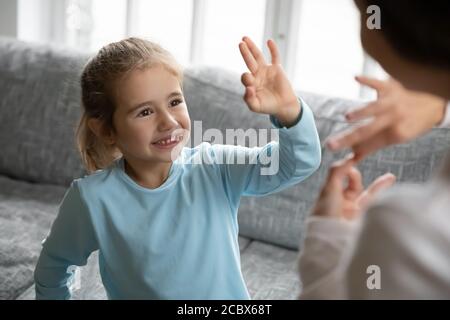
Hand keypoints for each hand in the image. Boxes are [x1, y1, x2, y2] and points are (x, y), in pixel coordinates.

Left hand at [239, 36, 300, 126]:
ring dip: (252, 47)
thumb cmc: (268, 106)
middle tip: (240, 44)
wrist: (282, 106)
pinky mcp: (277, 68)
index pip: (245, 77)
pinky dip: (273, 49)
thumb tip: (248, 88)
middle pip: (249, 61)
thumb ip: (249, 99)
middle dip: (245, 53)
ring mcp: (266, 70)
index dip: (247, 79)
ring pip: (258, 56)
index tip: (251, 87)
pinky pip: (275, 56)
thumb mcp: (255, 106)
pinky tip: (269, 41)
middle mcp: (257, 75)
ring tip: (245, 38)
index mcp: (250, 83)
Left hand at [313, 156, 395, 219]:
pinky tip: (389, 193)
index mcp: (332, 197)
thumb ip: (337, 171)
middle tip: (385, 174)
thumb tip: (348, 158)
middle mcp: (343, 206)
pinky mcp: (364, 222)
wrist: (330, 238)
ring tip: (391, 178)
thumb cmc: (325, 214)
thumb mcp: (328, 188)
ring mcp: (354, 215)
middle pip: (357, 188)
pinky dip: (381, 199)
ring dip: (380, 188)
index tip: (357, 159)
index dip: (350, 171)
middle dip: (370, 181)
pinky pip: (374, 207)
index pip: (343, 181)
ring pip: (369, 197)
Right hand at [326, 77, 446, 161]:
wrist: (433, 105)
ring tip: (347, 117)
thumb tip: (353, 156)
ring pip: (375, 108)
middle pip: (366, 131)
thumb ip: (373, 145)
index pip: (369, 143)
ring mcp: (393, 101)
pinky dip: (368, 80)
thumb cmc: (411, 123)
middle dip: (347, 138)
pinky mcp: (392, 87)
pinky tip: (355, 77)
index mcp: (396, 134)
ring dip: (361, 112)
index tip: (334, 149)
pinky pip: (379, 83)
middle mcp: (395, 118)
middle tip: (331, 145)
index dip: (352, 147)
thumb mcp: (396, 138)